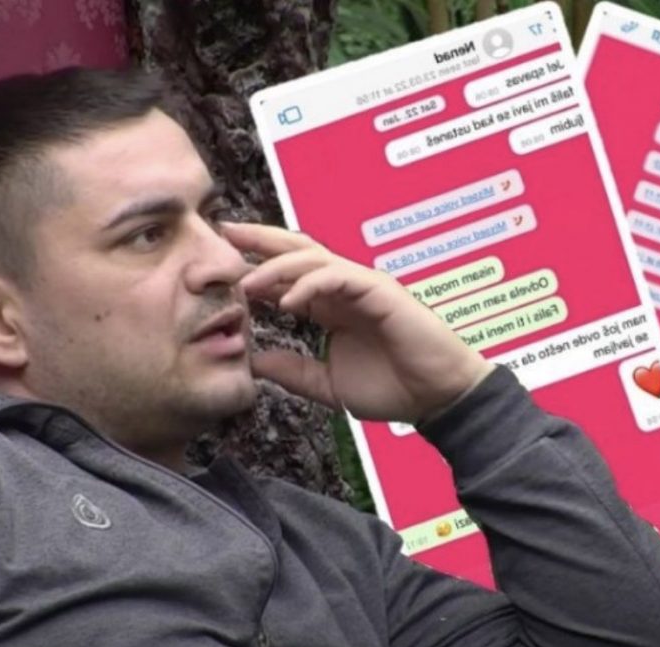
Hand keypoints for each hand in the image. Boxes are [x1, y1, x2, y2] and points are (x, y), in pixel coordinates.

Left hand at [226, 222, 492, 422]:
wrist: (438, 399)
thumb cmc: (393, 388)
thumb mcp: (327, 384)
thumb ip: (294, 371)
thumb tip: (254, 362)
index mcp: (331, 305)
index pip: (288, 275)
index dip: (256, 266)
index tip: (221, 266)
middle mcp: (344, 289)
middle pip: (297, 250)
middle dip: (260, 239)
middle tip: (224, 233)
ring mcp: (363, 286)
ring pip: (313, 258)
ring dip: (276, 266)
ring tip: (247, 283)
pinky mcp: (381, 291)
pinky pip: (339, 277)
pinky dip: (310, 284)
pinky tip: (287, 303)